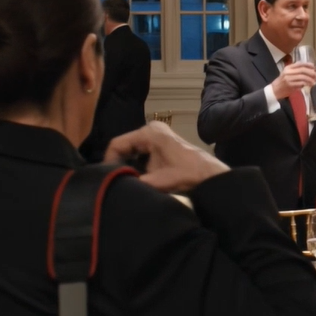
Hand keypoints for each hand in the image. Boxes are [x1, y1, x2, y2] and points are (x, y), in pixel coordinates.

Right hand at [104, 121, 228, 192]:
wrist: (210, 175)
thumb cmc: (186, 175)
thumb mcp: (157, 181)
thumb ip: (135, 183)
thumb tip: (115, 187)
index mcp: (149, 133)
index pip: (117, 144)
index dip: (109, 161)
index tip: (106, 178)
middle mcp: (151, 129)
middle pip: (124, 146)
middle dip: (118, 163)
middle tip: (115, 180)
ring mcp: (158, 134)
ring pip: (132, 149)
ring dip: (128, 164)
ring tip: (124, 180)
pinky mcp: (162, 142)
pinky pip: (142, 151)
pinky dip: (137, 162)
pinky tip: (137, 176)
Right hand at [272, 61, 315, 100]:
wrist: (275, 90)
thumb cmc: (283, 82)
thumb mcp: (288, 73)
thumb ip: (296, 71)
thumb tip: (310, 70)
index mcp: (288, 67)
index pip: (300, 64)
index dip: (308, 65)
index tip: (314, 67)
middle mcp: (288, 72)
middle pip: (302, 70)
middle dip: (311, 72)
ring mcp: (289, 78)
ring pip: (302, 77)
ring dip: (310, 79)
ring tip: (314, 82)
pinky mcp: (290, 85)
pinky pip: (300, 83)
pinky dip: (306, 84)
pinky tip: (310, 85)